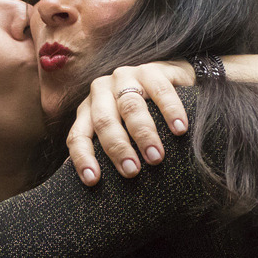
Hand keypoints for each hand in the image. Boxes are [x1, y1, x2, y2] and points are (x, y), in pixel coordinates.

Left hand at [67, 62, 192, 184]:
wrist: (172, 84)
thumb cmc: (142, 119)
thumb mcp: (120, 133)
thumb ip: (107, 152)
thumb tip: (90, 188)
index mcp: (88, 109)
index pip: (78, 135)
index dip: (83, 158)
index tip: (93, 181)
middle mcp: (101, 90)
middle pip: (104, 121)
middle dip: (118, 148)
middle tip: (132, 171)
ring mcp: (126, 77)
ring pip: (131, 107)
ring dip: (144, 134)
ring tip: (156, 157)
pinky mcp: (153, 69)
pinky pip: (161, 92)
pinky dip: (171, 112)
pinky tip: (179, 130)